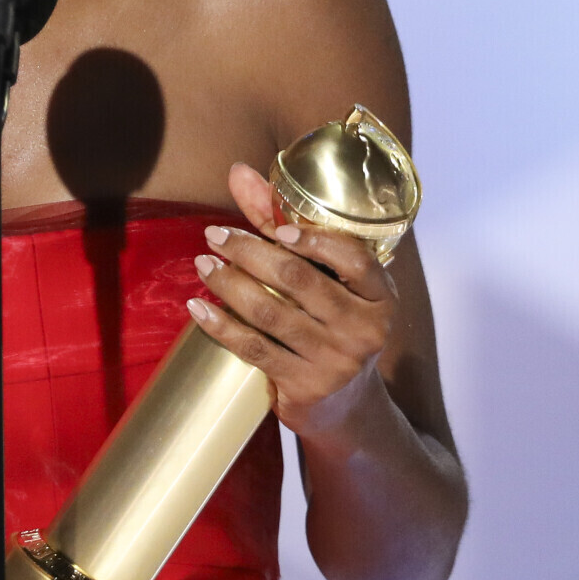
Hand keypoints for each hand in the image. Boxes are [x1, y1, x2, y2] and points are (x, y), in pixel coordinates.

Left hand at [185, 161, 398, 445]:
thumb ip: (283, 224)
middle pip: (299, 278)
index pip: (353, 257)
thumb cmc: (330, 326)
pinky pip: (254, 348)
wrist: (345, 407)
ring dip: (229, 284)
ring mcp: (335, 360)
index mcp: (380, 296)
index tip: (275, 227)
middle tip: (214, 235)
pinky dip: (221, 325)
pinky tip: (198, 307)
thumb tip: (239, 172)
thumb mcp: (325, 280)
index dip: (313, 238)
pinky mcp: (304, 386)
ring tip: (203, 264)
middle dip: (250, 251)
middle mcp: (364, 328)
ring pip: (271, 311)